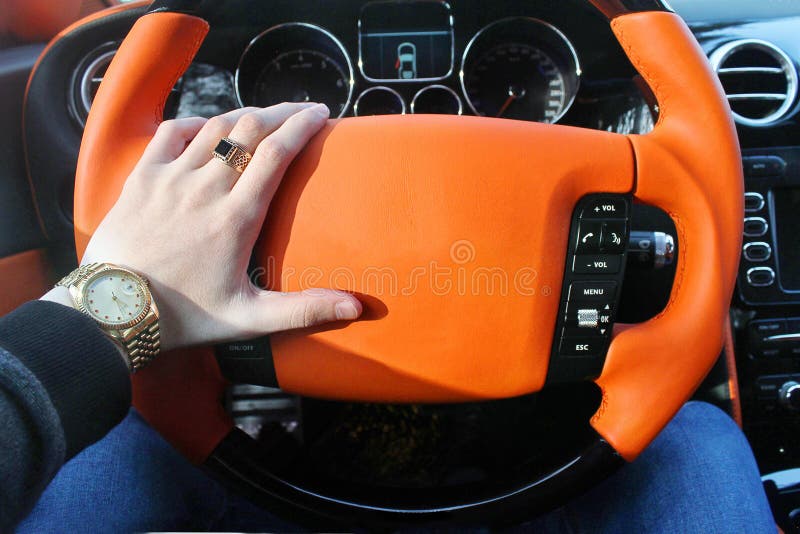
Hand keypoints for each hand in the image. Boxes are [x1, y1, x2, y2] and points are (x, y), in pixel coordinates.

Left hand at [77, 102, 361, 350]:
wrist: (112, 313)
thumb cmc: (185, 318)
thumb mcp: (250, 319)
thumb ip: (303, 310)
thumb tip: (355, 308)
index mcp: (237, 217)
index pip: (276, 153)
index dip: (301, 126)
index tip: (320, 114)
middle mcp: (206, 188)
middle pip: (250, 129)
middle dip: (281, 112)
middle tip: (301, 111)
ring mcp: (171, 179)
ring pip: (215, 127)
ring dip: (245, 115)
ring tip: (264, 117)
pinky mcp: (142, 178)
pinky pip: (172, 133)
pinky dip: (197, 123)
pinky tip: (209, 128)